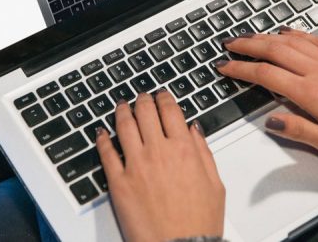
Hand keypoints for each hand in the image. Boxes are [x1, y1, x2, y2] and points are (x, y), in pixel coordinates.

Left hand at [95, 91, 224, 241]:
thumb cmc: (199, 222)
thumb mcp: (215, 184)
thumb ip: (204, 152)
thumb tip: (194, 130)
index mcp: (184, 150)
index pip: (170, 110)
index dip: (164, 98)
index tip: (161, 95)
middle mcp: (158, 152)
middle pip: (145, 112)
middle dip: (142, 100)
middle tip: (141, 97)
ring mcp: (136, 166)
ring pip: (124, 126)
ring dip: (122, 112)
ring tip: (121, 107)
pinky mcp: (119, 182)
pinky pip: (106, 153)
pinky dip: (102, 139)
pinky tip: (102, 133)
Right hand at [217, 29, 317, 164]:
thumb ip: (297, 129)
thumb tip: (270, 120)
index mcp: (309, 92)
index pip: (265, 75)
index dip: (240, 69)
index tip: (224, 67)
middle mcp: (317, 70)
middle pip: (274, 50)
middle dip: (247, 45)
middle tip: (229, 43)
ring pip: (291, 40)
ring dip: (267, 36)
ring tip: (250, 35)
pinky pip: (313, 38)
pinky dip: (295, 33)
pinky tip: (287, 31)